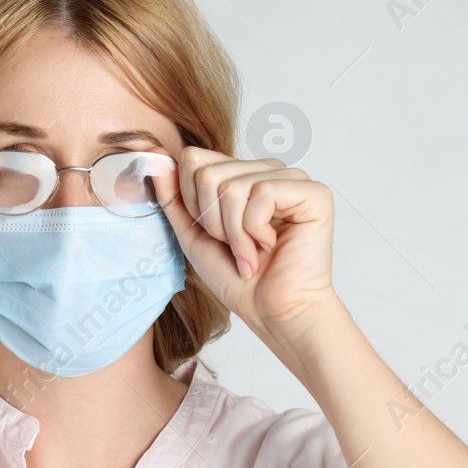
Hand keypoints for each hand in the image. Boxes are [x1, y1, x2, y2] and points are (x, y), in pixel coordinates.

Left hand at [158, 147, 339, 337]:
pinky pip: (263, 193)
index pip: (195, 159)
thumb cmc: (238, 280)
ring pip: (233, 186)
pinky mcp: (313, 193)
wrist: (272, 312)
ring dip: (234, 232)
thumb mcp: (193, 234)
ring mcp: (292, 179)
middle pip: (209, 172)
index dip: (191, 202)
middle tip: (233, 247)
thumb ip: (173, 196)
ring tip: (250, 252)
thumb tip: (154, 155)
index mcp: (242, 175)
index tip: (211, 234)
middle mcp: (268, 170)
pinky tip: (269, 247)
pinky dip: (254, 230)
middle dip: (212, 221)